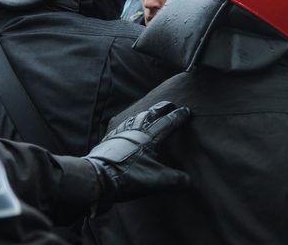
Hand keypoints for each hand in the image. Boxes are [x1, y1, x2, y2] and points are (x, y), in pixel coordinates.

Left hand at [84, 101, 190, 216]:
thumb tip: (189, 182)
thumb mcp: (156, 181)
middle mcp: (135, 132)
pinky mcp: (108, 140)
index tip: (187, 111)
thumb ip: (175, 180)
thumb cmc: (128, 177)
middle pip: (150, 114)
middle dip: (161, 108)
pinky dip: (127, 122)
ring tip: (148, 111)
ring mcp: (120, 134)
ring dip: (144, 112)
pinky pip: (119, 126)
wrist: (98, 178)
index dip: (179, 117)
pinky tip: (125, 125)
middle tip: (169, 104)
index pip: (168, 123)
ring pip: (134, 117)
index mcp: (149, 138)